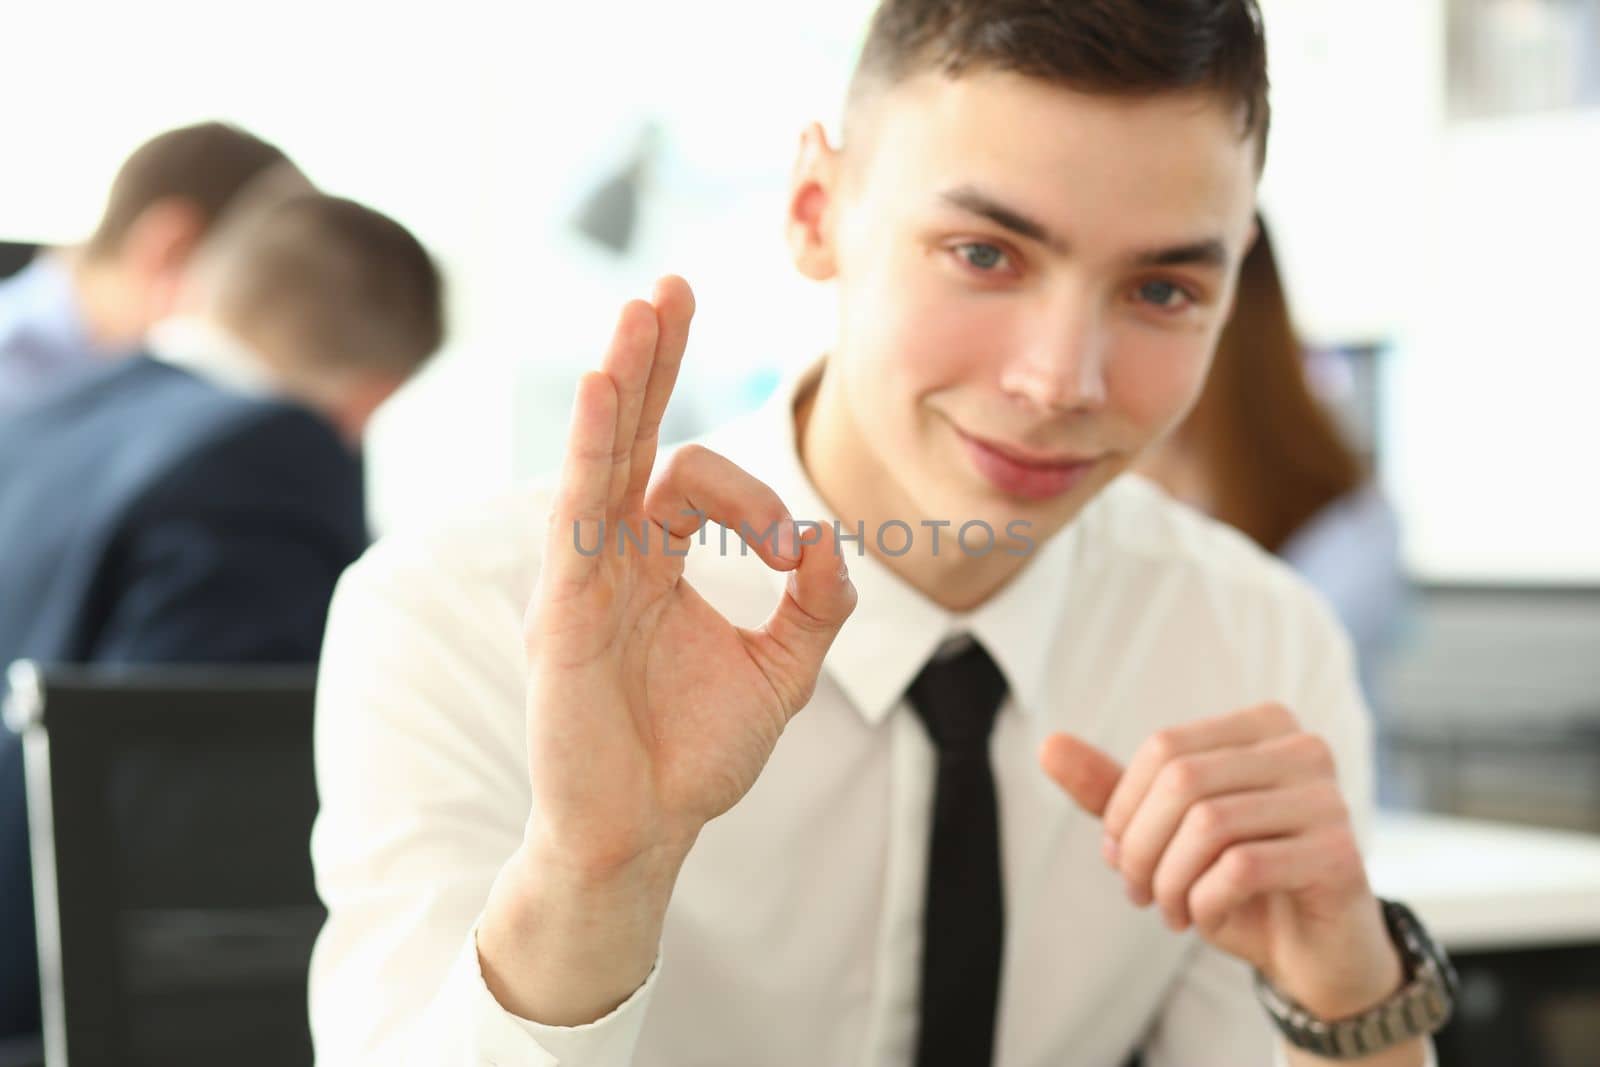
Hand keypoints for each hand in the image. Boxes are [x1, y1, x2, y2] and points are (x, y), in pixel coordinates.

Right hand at [522, 276, 856, 880]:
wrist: (645, 833)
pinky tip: (597, 388)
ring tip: (640, 311)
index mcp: (655, 559)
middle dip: (654, 359)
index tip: (796, 554)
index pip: (695, 479)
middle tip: (673, 285)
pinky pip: (575, 517)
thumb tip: (835, 537)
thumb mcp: (782, 672)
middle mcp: (613, 553)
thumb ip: (817, 604)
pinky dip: (587, 450)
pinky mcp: (563, 612)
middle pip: (631, 434)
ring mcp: (582, 577)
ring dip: (621, 381)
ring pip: (599, 458)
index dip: (758, 500)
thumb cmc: (693, 754)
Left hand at [1039, 703, 1403, 1018]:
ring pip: (1209, 824)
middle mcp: (1303, 749)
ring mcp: (1329, 799)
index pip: (1165, 747)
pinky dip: (1204, 902)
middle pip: (1183, 781)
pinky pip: (1242, 869)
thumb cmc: (1239, 882)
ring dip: (1169, 880)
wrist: (1312, 953)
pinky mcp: (1340, 854)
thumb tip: (1047, 744)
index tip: (1115, 854)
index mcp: (1264, 726)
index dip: (1123, 806)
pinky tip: (1204, 920)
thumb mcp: (1166, 833)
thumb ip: (1110, 790)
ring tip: (1168, 911)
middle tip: (1136, 893)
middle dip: (1140, 847)